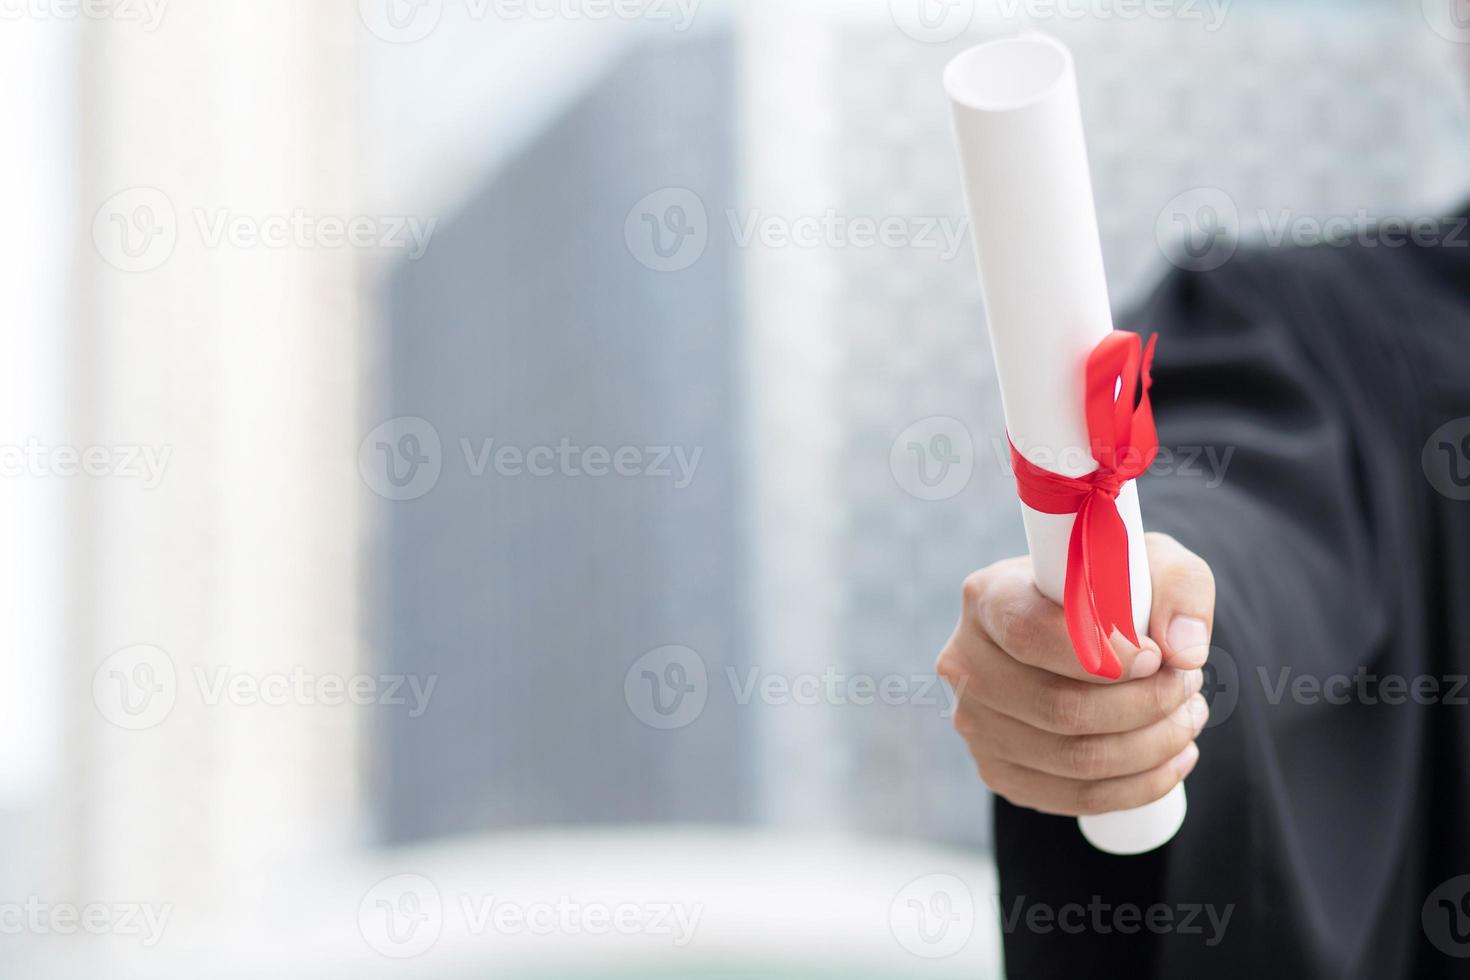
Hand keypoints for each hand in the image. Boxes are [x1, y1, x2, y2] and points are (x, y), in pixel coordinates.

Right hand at [935, 533, 1213, 816]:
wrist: (1088, 637)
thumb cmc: (1117, 593)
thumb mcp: (1154, 564)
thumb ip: (1179, 588)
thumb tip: (1183, 651)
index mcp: (988, 597)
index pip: (1027, 632)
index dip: (1099, 654)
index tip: (1156, 657)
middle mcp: (966, 662)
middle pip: (1058, 706)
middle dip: (1143, 704)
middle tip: (1188, 686)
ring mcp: (976, 724)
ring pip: (1074, 758)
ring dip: (1152, 746)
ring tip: (1187, 716)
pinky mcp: (998, 771)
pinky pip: (1075, 797)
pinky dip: (1139, 785)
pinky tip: (1173, 757)